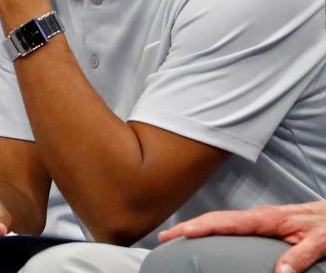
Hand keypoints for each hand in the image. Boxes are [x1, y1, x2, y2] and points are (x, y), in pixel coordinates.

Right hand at [159, 202, 325, 272]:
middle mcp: (256, 216)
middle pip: (214, 218)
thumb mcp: (320, 242)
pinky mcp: (257, 223)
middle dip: (187, 226)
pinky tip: (201, 237)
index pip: (227, 221)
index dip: (202, 226)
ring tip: (175, 237)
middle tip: (164, 237)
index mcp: (266, 218)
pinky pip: (227, 224)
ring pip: (218, 219)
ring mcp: (255, 218)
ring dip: (195, 226)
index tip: (181, 233)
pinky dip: (209, 228)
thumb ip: (300, 257)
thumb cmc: (325, 225)